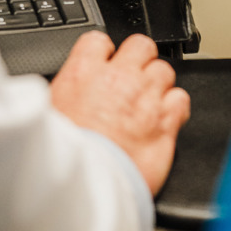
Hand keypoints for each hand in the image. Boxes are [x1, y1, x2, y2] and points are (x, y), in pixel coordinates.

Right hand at [50, 32, 190, 195]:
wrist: (82, 189)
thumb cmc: (61, 159)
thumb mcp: (49, 115)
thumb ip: (64, 95)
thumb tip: (65, 94)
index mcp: (83, 72)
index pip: (98, 40)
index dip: (104, 52)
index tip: (105, 62)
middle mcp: (118, 79)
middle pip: (141, 46)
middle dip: (139, 58)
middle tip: (133, 77)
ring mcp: (145, 98)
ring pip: (164, 70)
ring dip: (158, 83)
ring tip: (149, 101)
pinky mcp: (165, 123)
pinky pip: (181, 100)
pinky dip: (176, 107)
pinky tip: (166, 117)